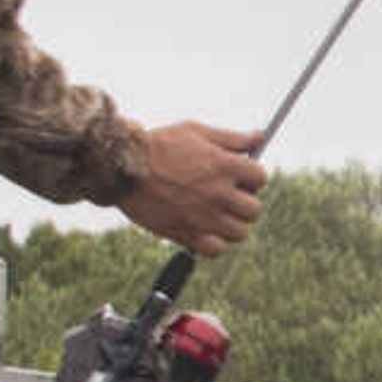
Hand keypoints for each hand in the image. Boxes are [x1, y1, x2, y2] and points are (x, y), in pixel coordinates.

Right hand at [120, 122, 266, 254]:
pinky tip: (203, 229)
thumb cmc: (158, 145)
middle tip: (226, 196)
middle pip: (254, 210)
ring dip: (232, 224)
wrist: (120, 167)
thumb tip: (259, 137)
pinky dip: (214, 243)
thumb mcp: (195, 131)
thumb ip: (231, 138)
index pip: (260, 178)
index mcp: (225, 166)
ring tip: (215, 214)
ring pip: (240, 233)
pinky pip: (217, 250)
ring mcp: (205, 217)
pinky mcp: (187, 235)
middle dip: (244, 202)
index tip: (238, 175)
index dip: (251, 176)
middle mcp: (220, 194)